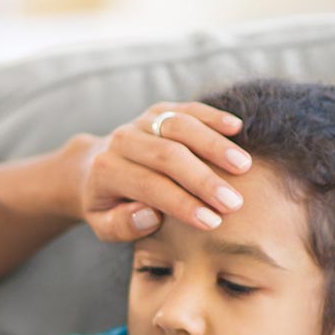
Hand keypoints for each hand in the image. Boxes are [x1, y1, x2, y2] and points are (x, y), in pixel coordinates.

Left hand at [77, 101, 251, 241]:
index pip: (149, 186)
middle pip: (167, 155)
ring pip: (179, 126)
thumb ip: (121, 225)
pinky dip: (211, 116)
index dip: (182, 204)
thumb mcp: (102, 224)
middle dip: (203, 179)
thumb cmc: (105, 203)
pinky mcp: (157, 110)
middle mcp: (120, 141)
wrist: (91, 167)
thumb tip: (150, 215)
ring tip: (243, 166)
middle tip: (235, 202)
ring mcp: (140, 122)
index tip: (213, 222)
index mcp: (105, 171)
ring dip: (214, 145)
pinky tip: (236, 128)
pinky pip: (186, 109)